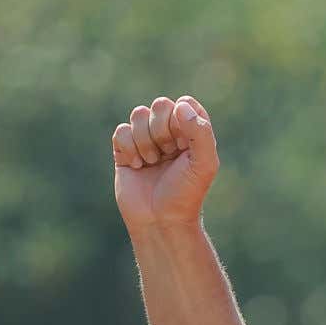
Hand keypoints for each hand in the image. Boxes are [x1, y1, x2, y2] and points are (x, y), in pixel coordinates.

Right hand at [113, 95, 218, 233]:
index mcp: (191, 132)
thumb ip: (201, 131)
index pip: (184, 103)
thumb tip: (180, 107)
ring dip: (145, 141)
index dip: (181, 120)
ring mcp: (146, 140)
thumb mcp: (204, 164)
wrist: (161, 221)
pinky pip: (121, 131)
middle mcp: (169, 132)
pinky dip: (129, 149)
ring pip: (138, 114)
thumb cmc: (186, 194)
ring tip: (152, 163)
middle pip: (160, 105)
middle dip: (162, 130)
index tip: (184, 144)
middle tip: (168, 155)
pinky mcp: (125, 150)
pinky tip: (137, 166)